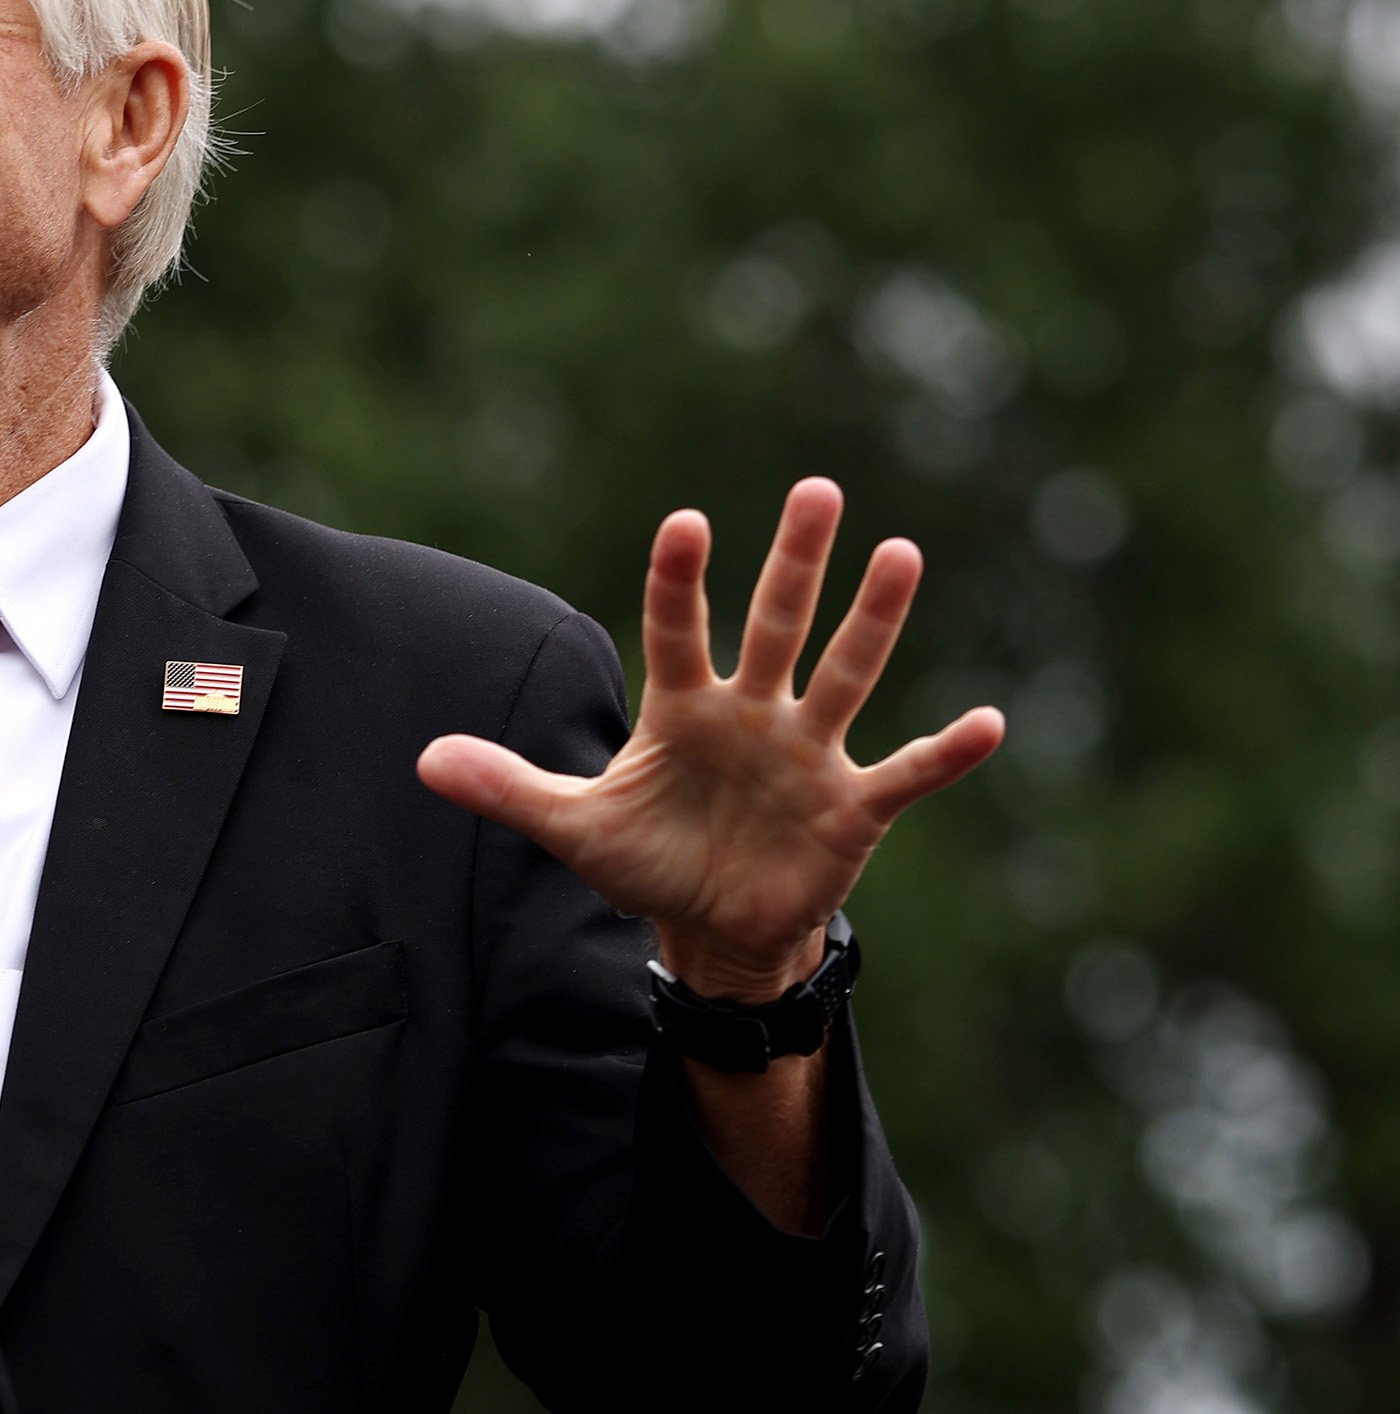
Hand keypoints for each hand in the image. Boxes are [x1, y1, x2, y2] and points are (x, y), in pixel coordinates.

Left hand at [417, 479, 1001, 1000]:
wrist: (713, 926)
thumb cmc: (646, 860)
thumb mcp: (572, 828)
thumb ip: (507, 787)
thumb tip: (423, 759)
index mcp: (684, 708)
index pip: (677, 630)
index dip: (681, 581)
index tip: (685, 524)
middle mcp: (752, 714)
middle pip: (777, 624)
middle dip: (795, 561)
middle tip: (818, 487)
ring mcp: (807, 755)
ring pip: (844, 675)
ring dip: (874, 621)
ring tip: (902, 553)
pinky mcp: (852, 808)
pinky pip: (906, 773)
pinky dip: (947, 754)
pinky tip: (989, 723)